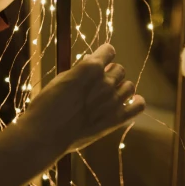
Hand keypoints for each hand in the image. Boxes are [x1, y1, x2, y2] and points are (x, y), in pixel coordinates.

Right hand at [21, 44, 145, 152]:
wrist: (45, 134)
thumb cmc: (48, 104)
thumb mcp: (61, 79)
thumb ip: (81, 69)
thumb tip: (91, 59)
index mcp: (90, 67)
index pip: (109, 51)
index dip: (104, 55)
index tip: (99, 60)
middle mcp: (105, 82)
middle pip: (119, 69)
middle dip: (111, 72)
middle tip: (99, 82)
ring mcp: (112, 101)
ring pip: (129, 86)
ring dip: (121, 87)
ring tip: (109, 94)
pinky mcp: (116, 120)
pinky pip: (138, 106)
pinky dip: (136, 102)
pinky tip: (130, 102)